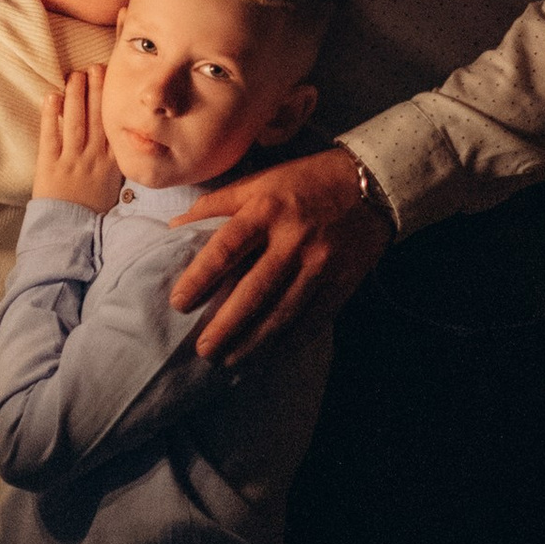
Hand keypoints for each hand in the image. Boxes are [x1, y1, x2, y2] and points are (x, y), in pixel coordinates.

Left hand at [34, 67, 122, 209]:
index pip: (116, 127)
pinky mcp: (50, 167)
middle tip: (98, 66)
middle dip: (98, 90)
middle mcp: (95, 159)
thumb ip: (118, 164)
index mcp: (113, 164)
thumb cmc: (93, 213)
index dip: (115, 103)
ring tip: (77, 74)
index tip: (117, 82)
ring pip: (76, 122)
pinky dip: (51, 115)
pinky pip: (50, 136)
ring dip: (77, 96)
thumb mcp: (116, 189)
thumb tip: (126, 143)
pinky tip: (52, 96)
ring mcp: (72, 161)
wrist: (71, 235)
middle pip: (98, 118)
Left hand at [167, 146, 390, 359]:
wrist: (371, 186)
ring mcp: (321, 264)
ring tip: (229, 361)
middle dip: (226, 325)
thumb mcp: (258, 182)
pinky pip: (312, 320)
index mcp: (267, 210)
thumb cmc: (304, 182)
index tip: (179, 303)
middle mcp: (294, 239)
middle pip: (255, 291)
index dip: (200, 278)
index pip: (226, 248)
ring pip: (283, 313)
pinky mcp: (342, 282)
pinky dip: (289, 342)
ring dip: (254, 342)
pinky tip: (268, 356)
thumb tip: (174, 229)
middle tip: (202, 349)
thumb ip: (216, 204)